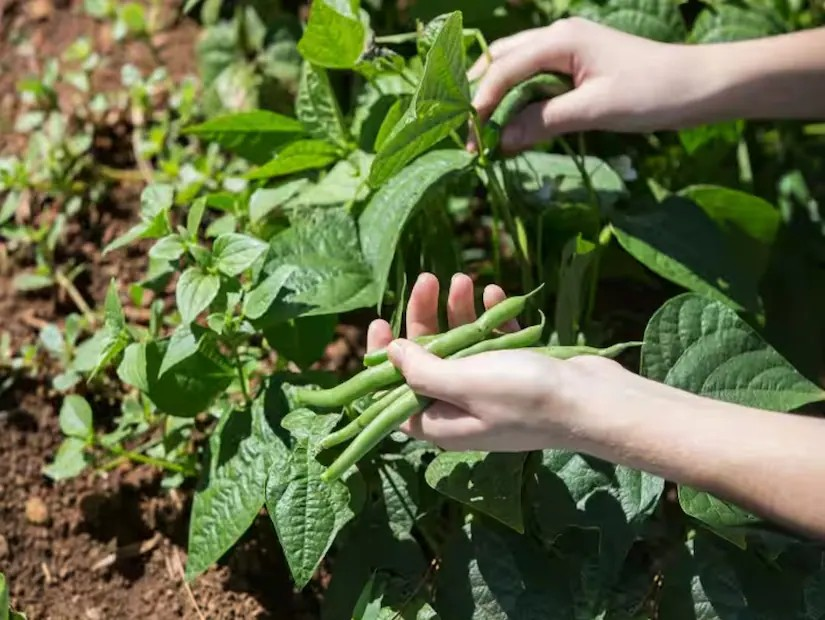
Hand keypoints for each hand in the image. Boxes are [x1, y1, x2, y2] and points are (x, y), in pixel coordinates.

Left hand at [366, 272, 628, 451]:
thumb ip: (422, 371)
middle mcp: (463, 409)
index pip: (394, 397)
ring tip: (463, 279)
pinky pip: (495, 341)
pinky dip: (491, 317)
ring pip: (462, 346)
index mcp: (443, 423)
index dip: (382, 361)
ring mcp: (492, 389)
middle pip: (429, 361)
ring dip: (459, 311)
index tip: (380, 324)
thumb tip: (389, 355)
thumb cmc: (526, 397)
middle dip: (426, 319)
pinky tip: (496, 293)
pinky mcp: (518, 371)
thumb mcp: (464, 383)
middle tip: (428, 279)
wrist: (595, 401)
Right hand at [468, 18, 714, 152]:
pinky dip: (519, 106)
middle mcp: (557, 38)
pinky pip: (534, 84)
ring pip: (515, 72)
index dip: (482, 101)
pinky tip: (512, 129)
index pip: (506, 68)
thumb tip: (501, 141)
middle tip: (468, 134)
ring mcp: (566, 52)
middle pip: (502, 62)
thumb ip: (543, 121)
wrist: (699, 87)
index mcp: (560, 38)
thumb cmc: (652, 92)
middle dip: (481, 96)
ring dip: (498, 102)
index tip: (470, 134)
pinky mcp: (575, 70)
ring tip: (484, 135)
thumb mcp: (594, 110)